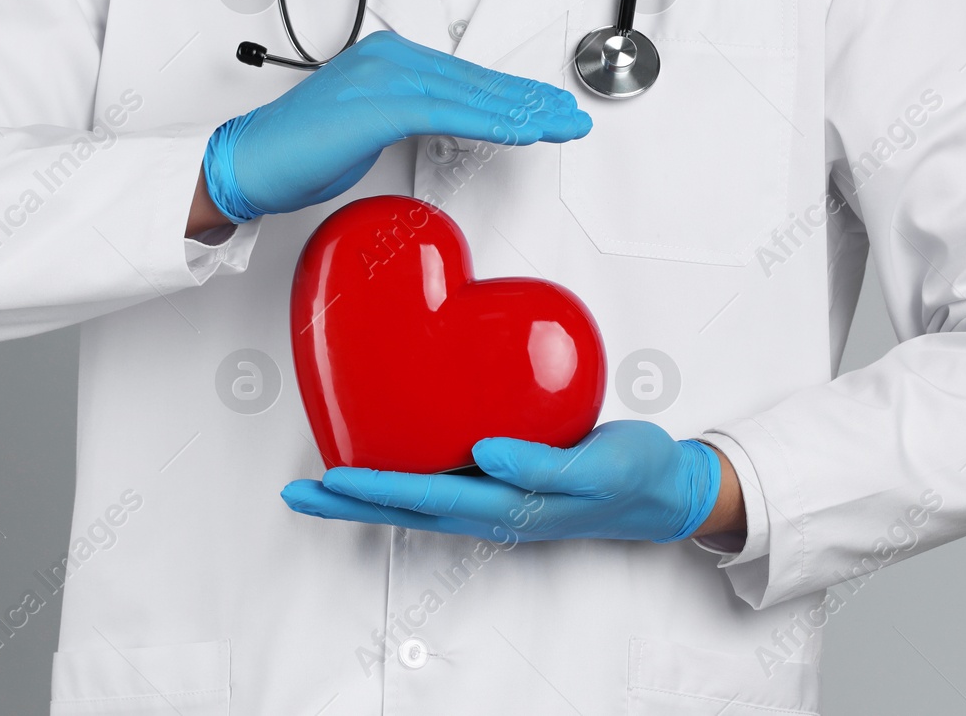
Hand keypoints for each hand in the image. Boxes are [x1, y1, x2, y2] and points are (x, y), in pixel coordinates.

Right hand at [202, 31, 590, 220]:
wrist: (251, 161)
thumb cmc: (300, 150)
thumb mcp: (368, 125)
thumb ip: (408, 115)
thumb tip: (447, 125)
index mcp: (389, 57)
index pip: (465, 78)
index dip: (512, 95)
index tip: (546, 109)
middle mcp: (390, 56)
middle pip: (476, 82)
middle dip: (530, 101)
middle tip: (571, 116)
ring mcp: (384, 76)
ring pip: (472, 95)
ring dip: (524, 113)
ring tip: (561, 125)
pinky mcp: (381, 104)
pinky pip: (451, 114)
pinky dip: (493, 124)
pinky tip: (524, 132)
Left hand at [281, 420, 721, 543]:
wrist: (668, 489)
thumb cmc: (636, 475)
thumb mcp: (597, 468)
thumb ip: (541, 467)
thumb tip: (482, 456)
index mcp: (510, 507)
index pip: (425, 499)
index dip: (374, 489)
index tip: (330, 479)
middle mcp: (494, 508)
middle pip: (407, 508)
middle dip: (350, 502)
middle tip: (297, 492)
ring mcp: (499, 499)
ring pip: (419, 499)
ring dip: (370, 493)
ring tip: (325, 482)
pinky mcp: (507, 481)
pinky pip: (445, 482)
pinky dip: (407, 474)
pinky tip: (394, 456)